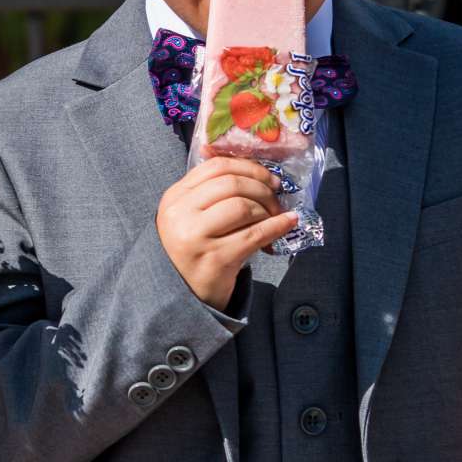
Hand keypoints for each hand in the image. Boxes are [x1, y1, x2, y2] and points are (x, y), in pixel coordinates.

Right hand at [156, 153, 297, 308]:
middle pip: (232, 184)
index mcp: (174, 197)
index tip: (267, 178)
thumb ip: (212, 192)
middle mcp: (180, 214)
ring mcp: (195, 237)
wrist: (184, 295)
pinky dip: (277, 226)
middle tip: (276, 199)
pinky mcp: (215, 259)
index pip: (216, 167)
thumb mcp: (191, 216)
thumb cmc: (194, 250)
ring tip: (274, 218)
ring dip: (267, 209)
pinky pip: (255, 234)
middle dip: (262, 189)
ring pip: (242, 206)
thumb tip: (259, 172)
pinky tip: (287, 224)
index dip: (249, 167)